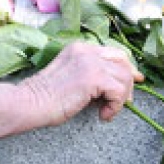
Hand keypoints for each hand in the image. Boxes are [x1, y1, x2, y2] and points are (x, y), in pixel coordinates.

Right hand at [20, 42, 141, 125]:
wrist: (30, 102)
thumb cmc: (45, 96)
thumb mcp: (70, 75)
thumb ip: (89, 73)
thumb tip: (111, 86)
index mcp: (80, 48)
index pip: (113, 52)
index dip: (126, 67)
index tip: (134, 80)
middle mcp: (87, 50)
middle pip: (123, 61)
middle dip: (129, 81)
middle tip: (126, 100)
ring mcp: (91, 62)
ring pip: (124, 76)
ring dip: (121, 98)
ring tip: (108, 110)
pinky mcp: (94, 77)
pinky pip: (118, 92)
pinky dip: (115, 107)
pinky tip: (103, 115)